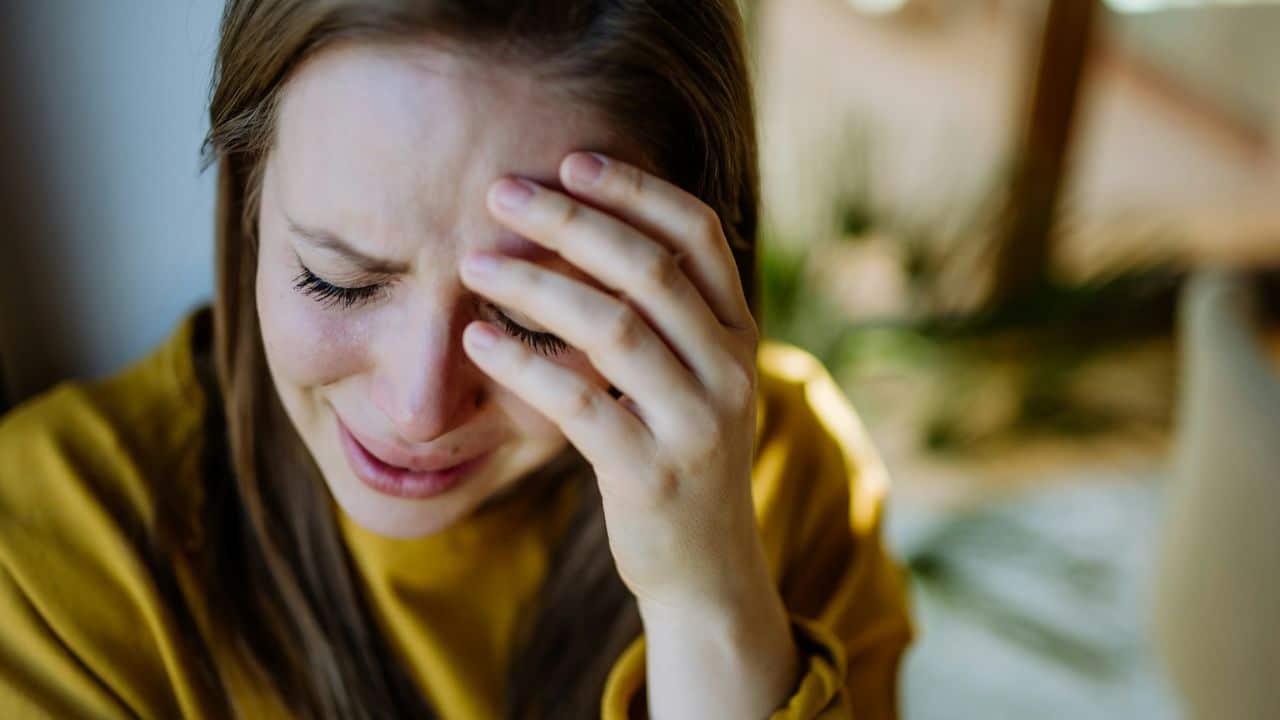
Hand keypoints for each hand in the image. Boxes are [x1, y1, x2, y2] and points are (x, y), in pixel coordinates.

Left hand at [458, 151, 771, 615]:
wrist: (706, 570)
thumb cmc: (679, 454)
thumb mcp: (695, 379)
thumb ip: (667, 315)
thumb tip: (587, 229)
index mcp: (740, 335)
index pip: (698, 235)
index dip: (635, 190)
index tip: (571, 160)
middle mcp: (731, 370)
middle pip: (650, 270)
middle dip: (570, 222)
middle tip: (500, 193)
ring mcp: (696, 424)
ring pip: (614, 329)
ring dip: (534, 285)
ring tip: (472, 262)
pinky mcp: (651, 475)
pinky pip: (579, 404)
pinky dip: (522, 365)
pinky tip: (476, 340)